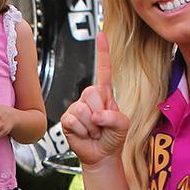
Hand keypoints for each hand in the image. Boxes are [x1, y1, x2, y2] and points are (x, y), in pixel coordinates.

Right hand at [60, 32, 128, 167]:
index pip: (103, 69)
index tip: (101, 34)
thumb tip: (96, 116)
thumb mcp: (123, 125)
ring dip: (91, 126)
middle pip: (91, 93)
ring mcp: (76, 107)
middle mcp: (89, 97)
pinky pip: (73, 121)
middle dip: (99, 112)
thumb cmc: (113, 137)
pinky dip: (82, 131)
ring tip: (94, 131)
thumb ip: (114, 117)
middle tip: (101, 125)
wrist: (101, 155)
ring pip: (82, 109)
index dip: (102, 52)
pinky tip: (84, 134)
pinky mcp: (66, 119)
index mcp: (104, 93)